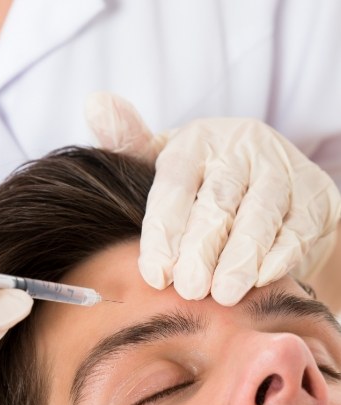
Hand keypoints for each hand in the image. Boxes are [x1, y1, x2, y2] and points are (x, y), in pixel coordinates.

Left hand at [85, 92, 340, 305]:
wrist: (273, 184)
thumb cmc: (205, 181)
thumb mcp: (166, 161)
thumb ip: (131, 144)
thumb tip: (95, 103)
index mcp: (198, 141)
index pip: (175, 183)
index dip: (164, 230)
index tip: (156, 273)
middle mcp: (243, 149)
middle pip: (219, 202)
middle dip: (201, 248)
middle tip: (188, 288)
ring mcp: (283, 171)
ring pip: (261, 215)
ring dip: (241, 257)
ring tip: (223, 293)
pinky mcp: (315, 198)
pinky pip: (298, 228)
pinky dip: (281, 254)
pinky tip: (262, 278)